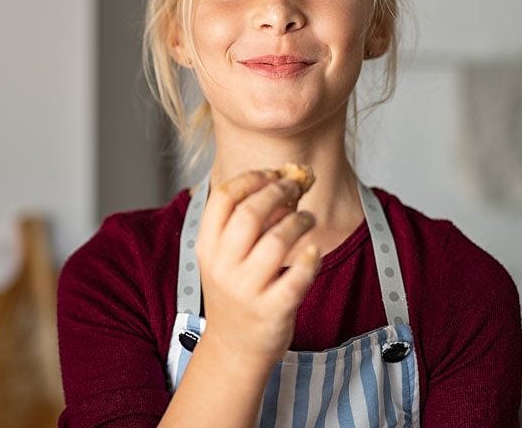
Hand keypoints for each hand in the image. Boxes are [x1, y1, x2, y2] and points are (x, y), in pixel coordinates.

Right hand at [195, 170, 319, 369]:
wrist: (235, 348)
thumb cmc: (237, 291)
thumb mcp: (229, 257)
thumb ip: (251, 221)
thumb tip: (288, 181)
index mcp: (207, 247)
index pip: (223, 198)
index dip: (251, 178)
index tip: (273, 173)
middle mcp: (222, 267)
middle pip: (250, 213)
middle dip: (279, 192)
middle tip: (296, 187)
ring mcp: (246, 291)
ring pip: (276, 241)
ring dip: (298, 221)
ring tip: (308, 219)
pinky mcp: (272, 311)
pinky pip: (297, 276)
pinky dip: (310, 258)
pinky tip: (313, 250)